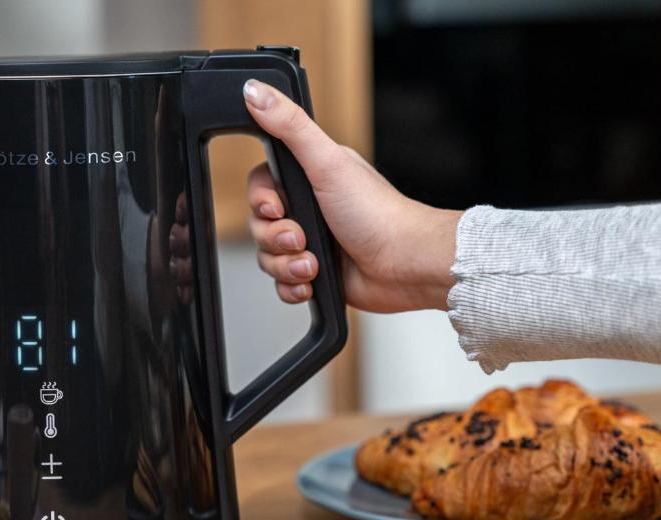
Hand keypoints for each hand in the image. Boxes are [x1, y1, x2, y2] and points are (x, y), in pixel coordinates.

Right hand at [242, 79, 460, 312]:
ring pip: (268, 256)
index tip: (278, 208)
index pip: (260, 186)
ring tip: (313, 264)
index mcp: (309, 176)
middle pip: (259, 225)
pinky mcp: (315, 273)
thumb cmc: (379, 214)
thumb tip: (255, 91)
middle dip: (276, 239)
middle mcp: (309, 208)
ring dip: (286, 265)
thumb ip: (289, 126)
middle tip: (302, 238)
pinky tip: (312, 281)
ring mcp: (312, 242)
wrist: (404, 265)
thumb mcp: (327, 162)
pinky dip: (293, 286)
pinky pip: (282, 283)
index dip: (261, 202)